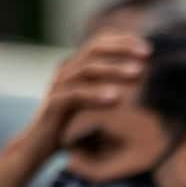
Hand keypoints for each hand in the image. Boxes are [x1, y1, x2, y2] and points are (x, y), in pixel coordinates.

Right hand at [19, 32, 151, 157]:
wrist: (37, 144)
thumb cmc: (67, 122)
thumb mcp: (90, 101)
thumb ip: (107, 87)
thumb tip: (138, 75)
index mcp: (75, 67)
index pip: (98, 44)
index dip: (122, 42)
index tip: (148, 48)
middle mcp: (65, 71)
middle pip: (94, 50)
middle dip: (122, 49)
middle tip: (146, 55)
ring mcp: (58, 86)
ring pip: (86, 69)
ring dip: (114, 69)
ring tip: (138, 74)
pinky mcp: (54, 104)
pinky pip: (76, 95)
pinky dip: (96, 94)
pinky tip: (116, 98)